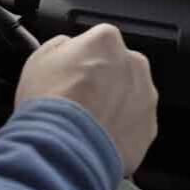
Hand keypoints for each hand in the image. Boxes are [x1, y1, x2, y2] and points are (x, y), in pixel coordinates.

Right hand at [15, 24, 157, 174]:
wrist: (64, 149)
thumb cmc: (49, 102)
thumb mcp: (39, 59)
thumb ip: (60, 46)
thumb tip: (68, 48)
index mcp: (107, 40)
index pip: (97, 42)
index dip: (81, 60)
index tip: (71, 75)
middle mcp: (134, 63)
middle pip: (118, 67)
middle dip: (103, 80)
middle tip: (79, 100)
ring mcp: (146, 96)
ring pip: (130, 95)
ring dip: (114, 105)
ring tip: (88, 124)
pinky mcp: (150, 128)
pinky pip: (134, 124)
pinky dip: (121, 130)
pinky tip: (98, 139)